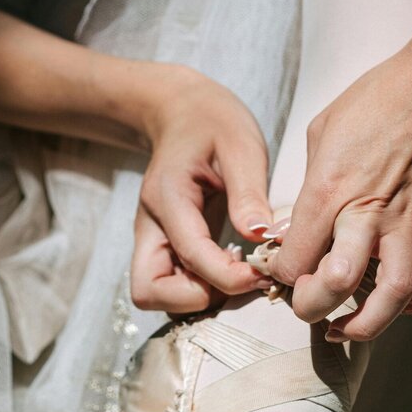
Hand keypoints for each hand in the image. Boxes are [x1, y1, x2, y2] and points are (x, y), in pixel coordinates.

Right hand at [130, 64, 273, 313]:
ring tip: (236, 273)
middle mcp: (150, 226)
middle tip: (238, 279)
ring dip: (197, 299)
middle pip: (149, 291)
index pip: (190, 255)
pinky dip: (200, 290)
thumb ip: (249, 193)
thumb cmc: (213, 123)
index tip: (262, 274)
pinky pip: (173, 287)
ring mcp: (153, 240)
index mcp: (167, 198)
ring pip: (157, 296)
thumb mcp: (240, 145)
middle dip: (195, 299)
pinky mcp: (165, 248)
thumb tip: (260, 237)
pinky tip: (230, 268)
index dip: (227, 277)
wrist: (183, 112)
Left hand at [268, 40, 411, 340]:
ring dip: (370, 323)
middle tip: (309, 306)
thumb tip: (294, 230)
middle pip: (335, 285)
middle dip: (313, 309)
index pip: (292, 259)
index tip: (283, 274)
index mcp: (328, 192)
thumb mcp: (321, 134)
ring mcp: (407, 223)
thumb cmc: (378, 100)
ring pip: (394, 294)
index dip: (281, 277)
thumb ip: (307, 188)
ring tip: (351, 328)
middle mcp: (366, 215)